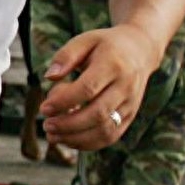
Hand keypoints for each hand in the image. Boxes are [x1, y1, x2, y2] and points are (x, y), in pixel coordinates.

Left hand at [37, 24, 160, 151]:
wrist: (140, 51)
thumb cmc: (105, 46)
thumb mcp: (85, 40)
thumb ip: (65, 56)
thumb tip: (49, 77)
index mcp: (113, 64)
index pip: (88, 89)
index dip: (63, 102)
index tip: (44, 108)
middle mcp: (126, 86)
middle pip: (97, 113)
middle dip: (68, 124)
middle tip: (46, 125)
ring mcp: (130, 104)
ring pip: (105, 130)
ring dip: (76, 138)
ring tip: (53, 135)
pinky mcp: (130, 116)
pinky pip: (110, 137)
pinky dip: (87, 143)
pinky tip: (68, 139)